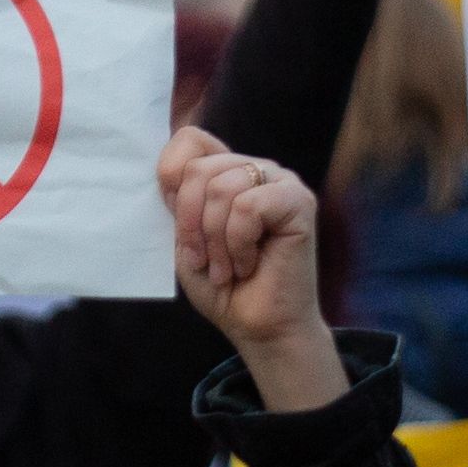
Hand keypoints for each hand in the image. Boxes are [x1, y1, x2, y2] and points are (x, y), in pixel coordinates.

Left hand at [159, 127, 340, 411]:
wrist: (259, 326)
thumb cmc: (223, 286)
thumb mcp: (184, 238)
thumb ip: (177, 199)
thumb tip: (168, 171)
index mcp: (227, 172)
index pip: (190, 140)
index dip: (171, 174)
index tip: (175, 222)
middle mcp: (254, 169)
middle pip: (199, 169)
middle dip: (190, 223)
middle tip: (203, 260)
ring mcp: (280, 181)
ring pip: (222, 188)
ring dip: (215, 241)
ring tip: (228, 268)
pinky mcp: (299, 200)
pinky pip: (248, 207)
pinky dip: (239, 244)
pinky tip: (250, 264)